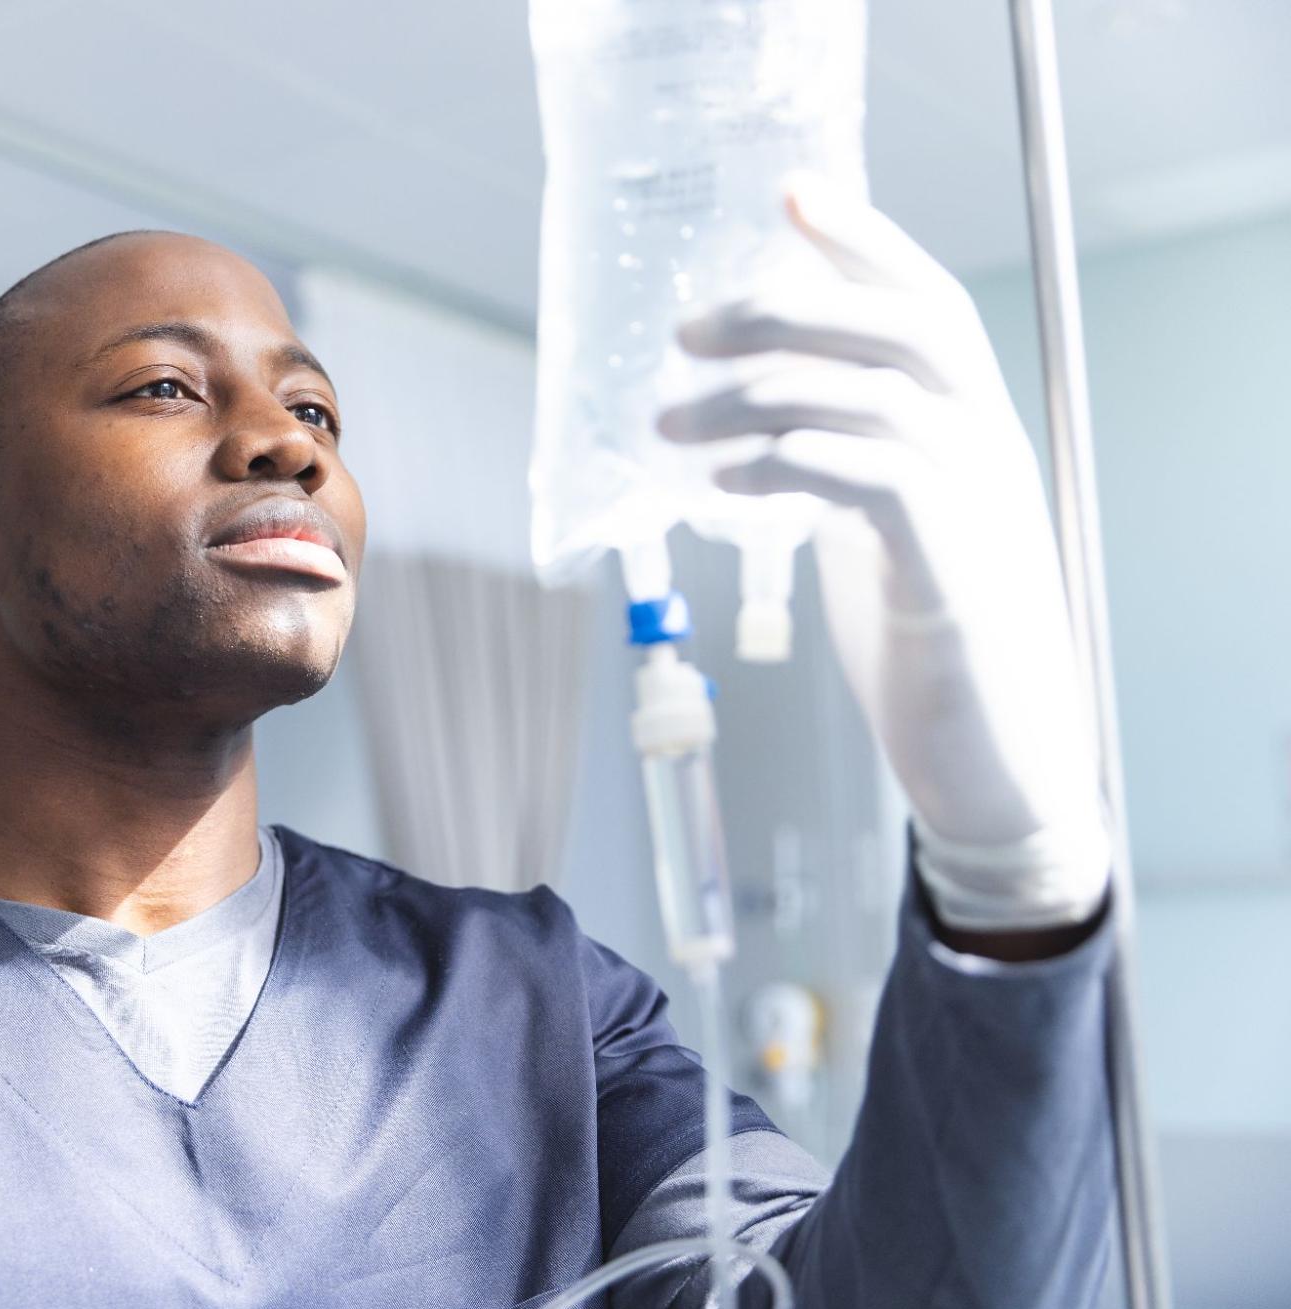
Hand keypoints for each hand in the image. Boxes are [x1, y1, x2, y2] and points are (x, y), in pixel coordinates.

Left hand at [654, 174, 1109, 931]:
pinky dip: (788, 465)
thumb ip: (846, 465)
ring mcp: (974, 508)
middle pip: (896, 330)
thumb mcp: (883, 529)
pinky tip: (723, 479)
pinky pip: (871, 482)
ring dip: (755, 395)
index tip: (793, 193)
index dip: (863, 241)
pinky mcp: (946, 574)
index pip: (925, 303)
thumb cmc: (929, 640)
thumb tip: (767, 428)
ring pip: (868, 400)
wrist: (994, 760)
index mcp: (969, 430)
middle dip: (785, 308)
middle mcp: (982, 449)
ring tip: (669, 418)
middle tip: (685, 328)